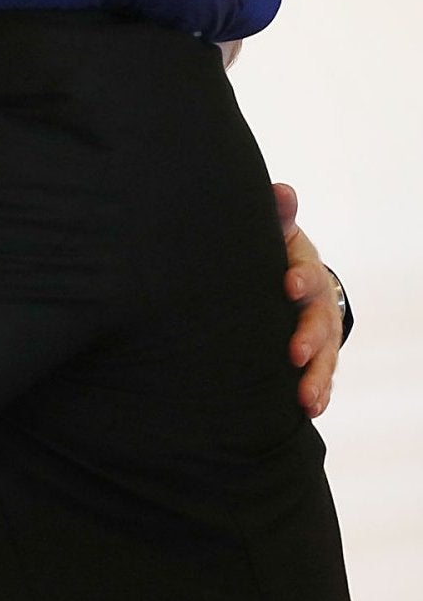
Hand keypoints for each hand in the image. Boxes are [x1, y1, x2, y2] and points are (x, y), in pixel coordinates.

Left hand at [275, 183, 341, 417]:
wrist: (288, 276)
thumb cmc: (274, 253)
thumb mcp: (275, 234)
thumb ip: (278, 217)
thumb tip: (281, 190)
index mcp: (304, 271)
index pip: (306, 272)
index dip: (301, 278)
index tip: (288, 284)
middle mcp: (318, 304)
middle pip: (319, 321)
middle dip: (309, 338)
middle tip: (295, 353)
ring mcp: (321, 333)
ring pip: (325, 356)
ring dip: (316, 377)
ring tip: (306, 399)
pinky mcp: (316, 355)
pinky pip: (321, 376)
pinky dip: (319, 392)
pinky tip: (311, 410)